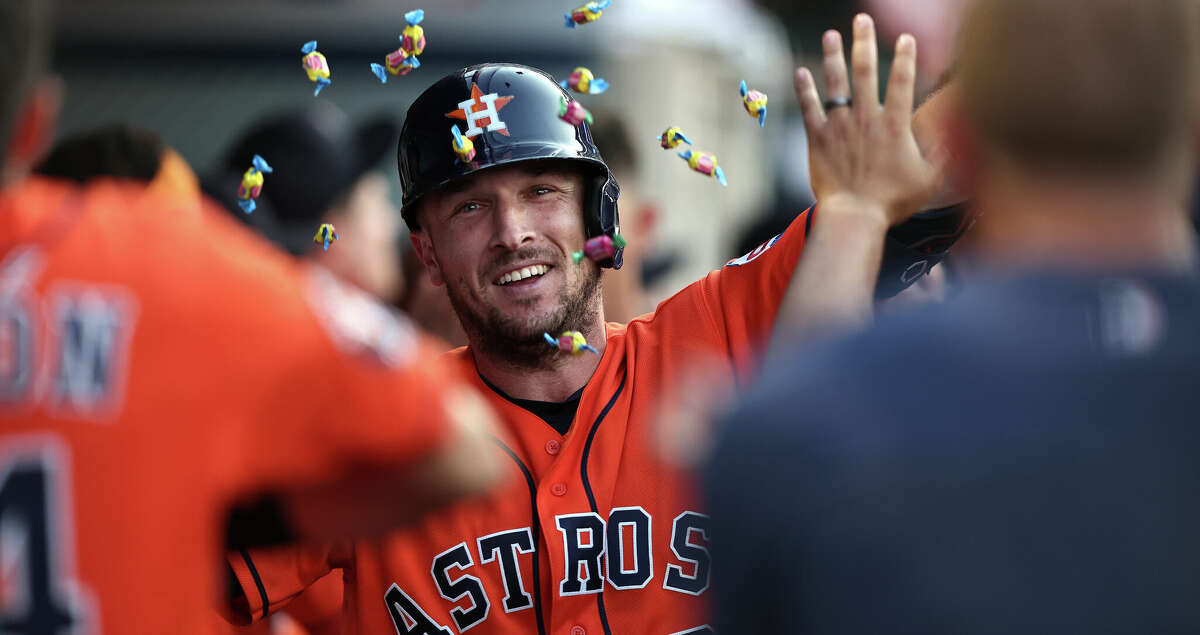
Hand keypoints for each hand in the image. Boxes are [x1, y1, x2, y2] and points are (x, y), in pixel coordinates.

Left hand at [795, 14, 944, 225]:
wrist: (854, 216)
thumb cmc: (894, 202)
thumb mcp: (930, 177)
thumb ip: (943, 150)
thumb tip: (957, 127)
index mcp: (895, 125)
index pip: (903, 81)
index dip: (905, 56)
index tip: (905, 37)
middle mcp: (867, 118)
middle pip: (866, 71)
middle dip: (865, 42)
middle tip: (862, 19)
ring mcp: (840, 126)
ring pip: (835, 83)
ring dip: (833, 55)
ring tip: (832, 34)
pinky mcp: (817, 138)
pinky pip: (809, 108)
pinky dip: (804, 89)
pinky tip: (800, 71)